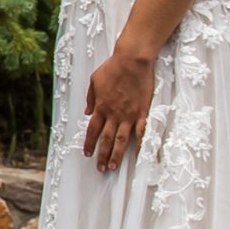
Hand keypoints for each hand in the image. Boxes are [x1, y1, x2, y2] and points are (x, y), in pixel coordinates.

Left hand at [82, 46, 156, 172]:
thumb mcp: (94, 80)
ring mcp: (128, 114)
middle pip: (106, 139)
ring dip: (117, 155)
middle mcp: (113, 114)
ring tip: (114, 166)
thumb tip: (87, 112)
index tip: (87, 153)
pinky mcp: (142, 112)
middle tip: (101, 168)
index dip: (89, 143)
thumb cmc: (112, 67)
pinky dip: (139, 143)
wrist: (132, 60)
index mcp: (101, 107)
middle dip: (102, 155)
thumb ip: (90, 98)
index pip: (93, 130)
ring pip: (122, 140)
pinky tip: (138, 154)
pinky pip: (141, 131)